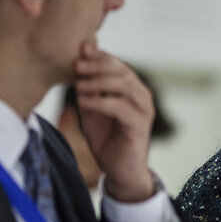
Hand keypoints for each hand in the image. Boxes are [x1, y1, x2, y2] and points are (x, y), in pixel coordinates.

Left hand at [73, 42, 155, 201]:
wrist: (120, 171)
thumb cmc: (107, 140)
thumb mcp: (92, 110)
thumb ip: (88, 88)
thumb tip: (78, 62)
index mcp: (133, 89)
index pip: (118, 65)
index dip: (100, 56)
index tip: (80, 50)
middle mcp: (142, 97)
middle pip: (123, 71)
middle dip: (98, 66)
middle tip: (76, 66)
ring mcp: (144, 111)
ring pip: (124, 86)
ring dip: (98, 82)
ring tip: (78, 85)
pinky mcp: (139, 126)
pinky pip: (120, 108)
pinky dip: (100, 102)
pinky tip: (83, 103)